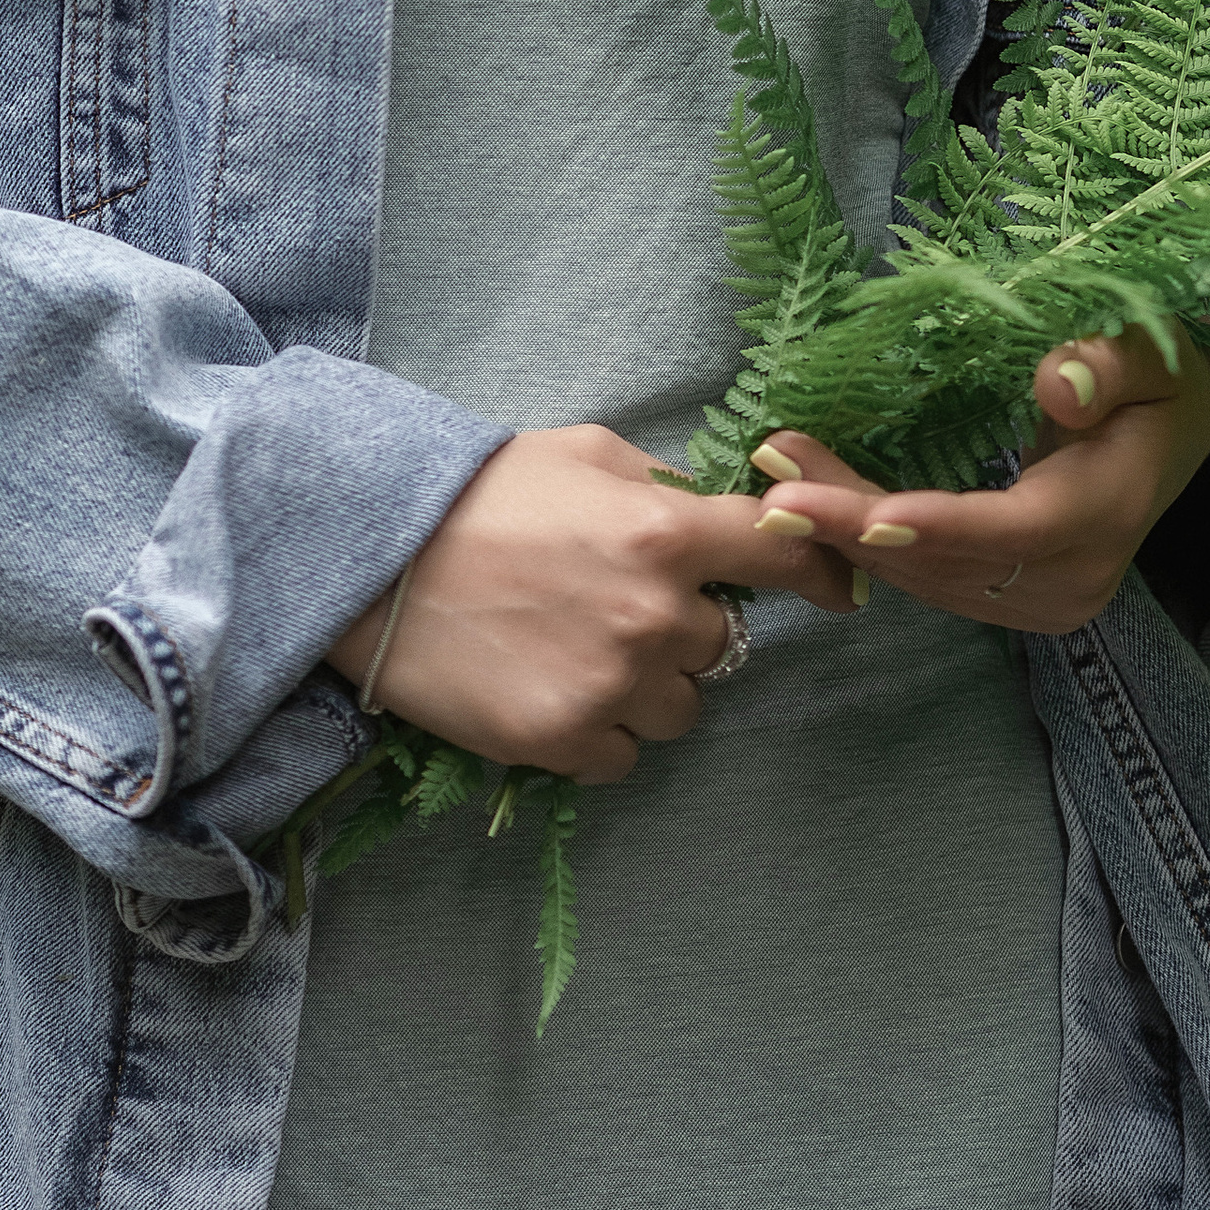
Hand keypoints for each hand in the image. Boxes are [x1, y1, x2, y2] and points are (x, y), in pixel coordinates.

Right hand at [327, 421, 860, 785]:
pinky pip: (625, 757)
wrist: (372, 556)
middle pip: (721, 646)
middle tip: (611, 607)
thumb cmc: (478, 492)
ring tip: (573, 650)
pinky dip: (600, 733)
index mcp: (665, 532)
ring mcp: (612, 685)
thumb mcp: (583, 453)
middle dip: (682, 631)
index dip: (818, 569)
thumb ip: (661, 485)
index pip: (780, 554)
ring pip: (680, 710)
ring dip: (647, 688)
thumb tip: (712, 510)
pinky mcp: (565, 741)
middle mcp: (654, 614)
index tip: (837, 589)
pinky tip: (548, 688)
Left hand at [749, 325, 1209, 634]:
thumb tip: (1058, 384)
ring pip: (928, 576)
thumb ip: (1110, 364)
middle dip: (854, 521)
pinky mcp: (1015, 600)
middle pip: (950, 558)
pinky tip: (813, 504)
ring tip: (776, 476)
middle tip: (772, 479)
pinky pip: (931, 579)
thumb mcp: (1154, 353)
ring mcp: (1044, 599)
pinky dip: (869, 545)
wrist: (1182, 436)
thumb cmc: (1163, 380)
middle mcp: (1074, 577)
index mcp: (1108, 511)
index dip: (937, 525)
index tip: (862, 514)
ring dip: (846, 533)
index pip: (1014, 529)